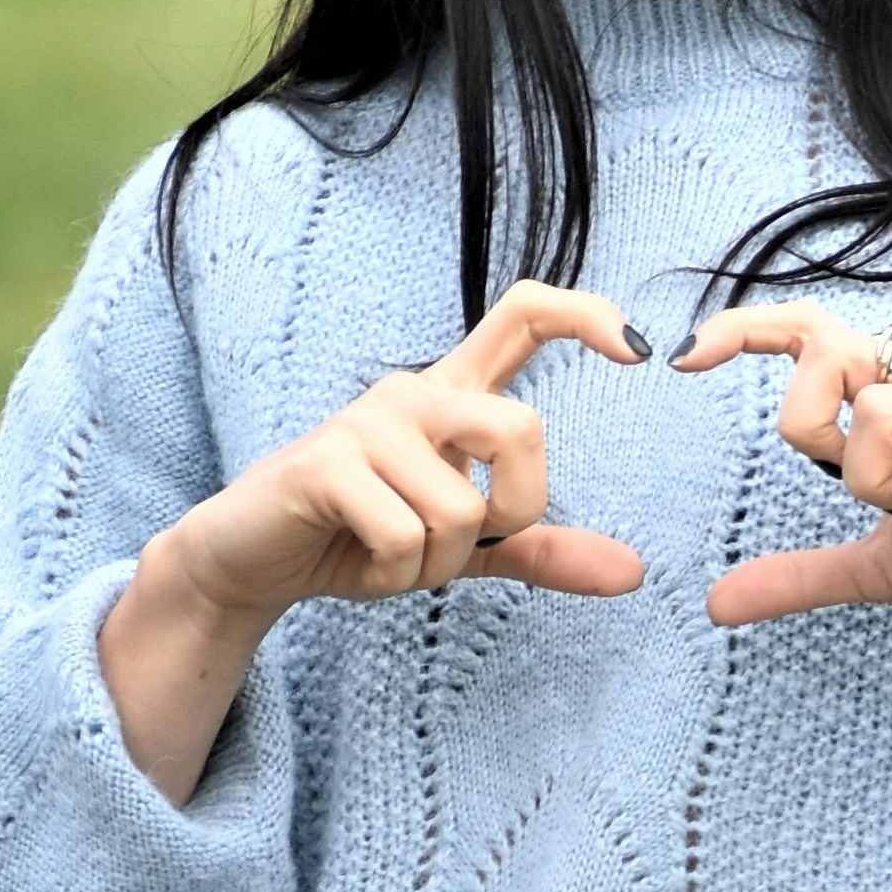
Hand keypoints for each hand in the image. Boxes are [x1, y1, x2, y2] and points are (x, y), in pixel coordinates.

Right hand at [103, 282, 646, 798]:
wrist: (253, 560)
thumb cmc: (357, 538)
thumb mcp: (460, 548)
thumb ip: (539, 550)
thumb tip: (633, 574)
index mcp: (452, 396)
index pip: (524, 316)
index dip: (586, 316)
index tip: (638, 349)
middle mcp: (414, 391)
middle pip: (523, 429)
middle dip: (514, 511)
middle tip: (465, 543)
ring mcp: (368, 421)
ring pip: (461, 508)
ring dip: (435, 563)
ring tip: (390, 556)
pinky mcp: (326, 462)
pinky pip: (404, 535)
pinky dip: (394, 575)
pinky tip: (360, 563)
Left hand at [682, 306, 891, 635]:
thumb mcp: (881, 571)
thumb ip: (804, 577)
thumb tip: (717, 603)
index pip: (808, 335)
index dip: (744, 330)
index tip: (683, 361)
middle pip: (827, 348)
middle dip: (808, 420)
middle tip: (846, 487)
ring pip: (877, 406)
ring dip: (874, 479)